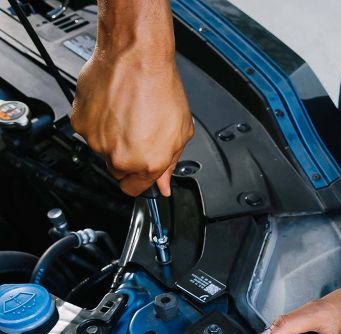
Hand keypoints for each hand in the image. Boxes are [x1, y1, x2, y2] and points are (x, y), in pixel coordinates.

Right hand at [71, 33, 192, 195]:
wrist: (136, 55)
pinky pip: (88, 131)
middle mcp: (120, 156)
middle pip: (118, 172)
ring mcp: (97, 140)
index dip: (140, 181)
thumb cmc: (160, 88)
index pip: (135, 190)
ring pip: (102, 151)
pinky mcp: (80, 122)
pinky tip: (112, 108)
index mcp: (147, 163)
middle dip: (127, 159)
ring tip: (126, 116)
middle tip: (137, 135)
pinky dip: (97, 123)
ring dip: (112, 139)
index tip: (141, 173)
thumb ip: (169, 164)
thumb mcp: (180, 132)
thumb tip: (163, 184)